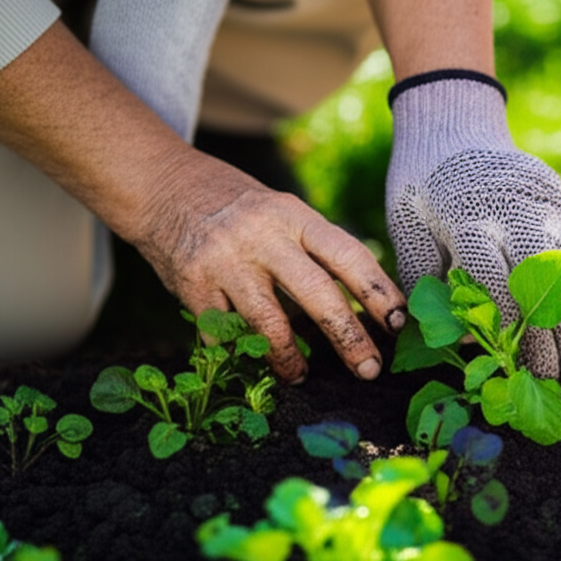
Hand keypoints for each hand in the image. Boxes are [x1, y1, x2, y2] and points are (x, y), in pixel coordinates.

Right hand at [138, 151, 406, 384]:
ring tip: (300, 374)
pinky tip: (250, 359)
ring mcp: (225, 262)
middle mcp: (262, 237)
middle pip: (317, 294)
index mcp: (294, 215)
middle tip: (369, 369)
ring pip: (269, 324)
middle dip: (348, 337)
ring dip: (291, 358)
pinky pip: (224, 334)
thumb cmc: (238, 209)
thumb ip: (314, 249)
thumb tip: (366, 303)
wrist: (161, 187)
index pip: (347, 255)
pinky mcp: (192, 286)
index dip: (378, 291)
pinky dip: (241, 353)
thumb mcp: (282, 212)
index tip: (400, 323)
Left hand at [386, 76, 560, 405]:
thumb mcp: (406, 226)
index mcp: (469, 214)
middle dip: (556, 344)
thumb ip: (425, 281)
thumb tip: (450, 342)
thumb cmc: (420, 183)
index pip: (496, 281)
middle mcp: (516, 210)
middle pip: (546, 284)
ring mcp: (546, 206)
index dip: (506, 331)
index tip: (511, 373)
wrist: (453, 123)